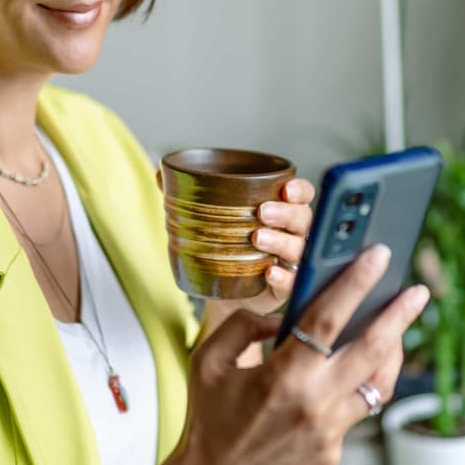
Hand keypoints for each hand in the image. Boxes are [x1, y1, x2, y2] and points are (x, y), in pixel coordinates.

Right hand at [126, 244, 429, 464]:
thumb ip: (244, 325)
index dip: (356, 283)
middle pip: (372, 350)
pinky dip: (360, 385)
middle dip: (400, 316)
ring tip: (398, 329)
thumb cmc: (207, 420)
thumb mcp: (209, 361)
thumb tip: (282, 314)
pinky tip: (358, 370)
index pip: (328, 319)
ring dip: (393, 352)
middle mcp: (314, 404)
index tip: (379, 256)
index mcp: (282, 377)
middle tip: (418, 291)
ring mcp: (329, 432)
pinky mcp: (333, 451)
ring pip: (377, 384)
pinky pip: (356, 410)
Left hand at [197, 177, 314, 357]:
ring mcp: (291, 262)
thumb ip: (189, 195)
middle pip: (303, 218)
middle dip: (286, 213)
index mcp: (280, 210)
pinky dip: (284, 277)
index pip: (301, 194)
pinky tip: (269, 272)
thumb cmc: (224, 248)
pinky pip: (293, 282)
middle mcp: (293, 234)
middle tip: (261, 212)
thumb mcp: (208, 220)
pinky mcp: (285, 288)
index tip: (285, 188)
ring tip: (257, 238)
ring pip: (300, 248)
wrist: (222, 293)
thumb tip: (160, 172)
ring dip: (282, 241)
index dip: (299, 189)